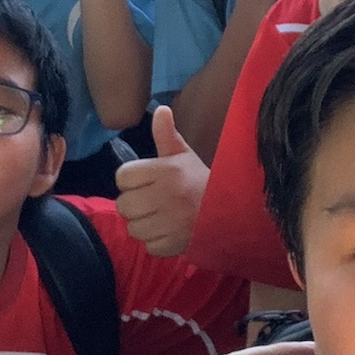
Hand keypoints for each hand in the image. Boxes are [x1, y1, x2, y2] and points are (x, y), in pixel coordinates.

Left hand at [115, 108, 209, 256]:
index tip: (146, 182)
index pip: (123, 177)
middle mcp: (165, 196)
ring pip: (133, 228)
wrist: (232, 210)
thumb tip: (160, 109)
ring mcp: (169, 222)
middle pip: (123, 205)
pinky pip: (148, 246)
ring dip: (143, 225)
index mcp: (165, 171)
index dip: (131, 180)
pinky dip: (156, 242)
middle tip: (151, 201)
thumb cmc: (200, 180)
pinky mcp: (173, 245)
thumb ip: (166, 135)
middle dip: (135, 204)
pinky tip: (168, 232)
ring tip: (160, 217)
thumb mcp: (184, 155)